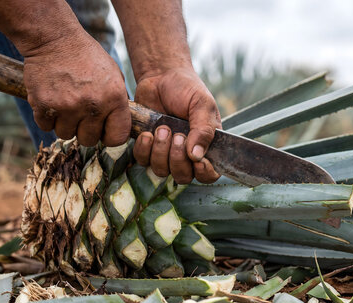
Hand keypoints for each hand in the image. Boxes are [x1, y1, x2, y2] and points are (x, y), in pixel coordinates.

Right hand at [22, 30, 129, 146]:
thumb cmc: (86, 56)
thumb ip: (118, 102)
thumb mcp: (113, 75)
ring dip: (64, 124)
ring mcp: (67, 106)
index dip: (108, 136)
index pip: (117, 138)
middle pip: (88, 140)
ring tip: (64, 103)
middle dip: (83, 130)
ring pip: (65, 135)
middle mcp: (92, 105)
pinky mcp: (44, 105)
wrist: (54, 38)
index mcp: (114, 98)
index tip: (102, 130)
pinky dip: (46, 117)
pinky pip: (46, 127)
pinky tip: (51, 100)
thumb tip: (119, 126)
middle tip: (79, 113)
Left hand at [132, 68, 220, 183]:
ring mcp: (165, 152)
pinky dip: (144, 149)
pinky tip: (147, 133)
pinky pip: (143, 161)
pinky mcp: (147, 147)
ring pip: (162, 171)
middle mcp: (186, 154)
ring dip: (160, 152)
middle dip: (178, 158)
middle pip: (183, 176)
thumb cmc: (187, 89)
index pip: (210, 174)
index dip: (205, 173)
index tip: (198, 161)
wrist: (160, 76)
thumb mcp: (202, 105)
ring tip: (162, 128)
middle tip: (177, 135)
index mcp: (206, 146)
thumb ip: (204, 130)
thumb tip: (197, 156)